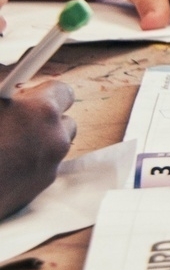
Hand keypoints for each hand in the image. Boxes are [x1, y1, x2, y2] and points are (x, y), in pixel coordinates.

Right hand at [0, 80, 74, 218]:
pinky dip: (31, 163)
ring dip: (40, 141)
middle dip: (44, 118)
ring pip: (56, 145)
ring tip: (8, 142)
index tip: (29, 95)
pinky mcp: (40, 188)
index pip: (63, 90)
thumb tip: (12, 82)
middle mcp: (54, 137)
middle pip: (64, 119)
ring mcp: (50, 165)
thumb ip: (4, 86)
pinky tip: (6, 163)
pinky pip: (43, 168)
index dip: (44, 91)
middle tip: (16, 119)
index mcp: (41, 110)